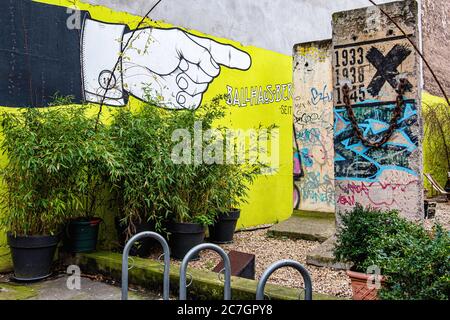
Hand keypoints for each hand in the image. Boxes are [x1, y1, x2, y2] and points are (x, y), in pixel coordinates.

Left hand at [121, 28, 250, 108]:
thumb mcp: (177, 41)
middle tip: (181, 64)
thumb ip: (200, 53)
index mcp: (196, 51)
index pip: (219, 54)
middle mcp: (195, 68)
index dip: (233, 58)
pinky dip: (187, 96)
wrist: (127, 65)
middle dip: (199, 69)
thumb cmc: (149, 47)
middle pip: (212, 73)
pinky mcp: (180, 100)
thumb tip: (214, 70)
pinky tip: (177, 90)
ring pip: (203, 87)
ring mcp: (188, 85)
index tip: (247, 63)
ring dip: (190, 82)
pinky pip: (194, 102)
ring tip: (174, 76)